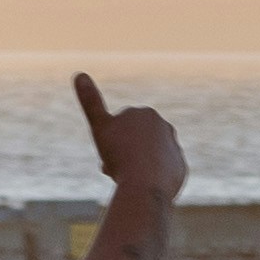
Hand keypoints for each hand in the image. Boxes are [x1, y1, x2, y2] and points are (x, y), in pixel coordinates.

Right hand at [77, 72, 189, 206]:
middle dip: (123, 156)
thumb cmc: (120, 155)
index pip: (120, 130)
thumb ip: (90, 102)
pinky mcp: (180, 167)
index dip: (110, 144)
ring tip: (131, 178)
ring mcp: (175, 147)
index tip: (109, 154)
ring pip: (146, 158)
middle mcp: (165, 127)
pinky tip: (145, 185)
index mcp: (145, 114)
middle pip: (134, 144)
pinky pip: (160, 172)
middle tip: (117, 170)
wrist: (146, 185)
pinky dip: (151, 178)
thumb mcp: (100, 127)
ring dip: (136, 167)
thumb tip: (79, 74)